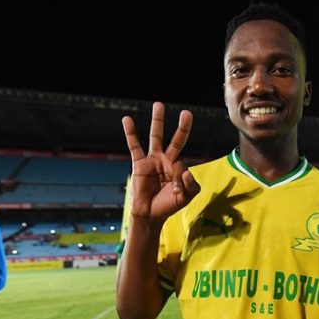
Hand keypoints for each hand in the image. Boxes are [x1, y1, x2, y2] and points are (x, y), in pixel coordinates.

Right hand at [122, 102, 199, 222]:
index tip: (176, 189)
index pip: (183, 163)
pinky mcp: (139, 163)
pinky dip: (130, 133)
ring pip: (156, 136)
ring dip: (158, 121)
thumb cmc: (169, 205)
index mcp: (179, 167)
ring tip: (159, 105)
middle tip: (187, 113)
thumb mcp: (186, 197)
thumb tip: (186, 172)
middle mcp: (167, 160)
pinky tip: (127, 120)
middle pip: (176, 139)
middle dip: (182, 127)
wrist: (150, 214)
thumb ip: (191, 185)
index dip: (180, 177)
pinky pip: (134, 146)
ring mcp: (153, 160)